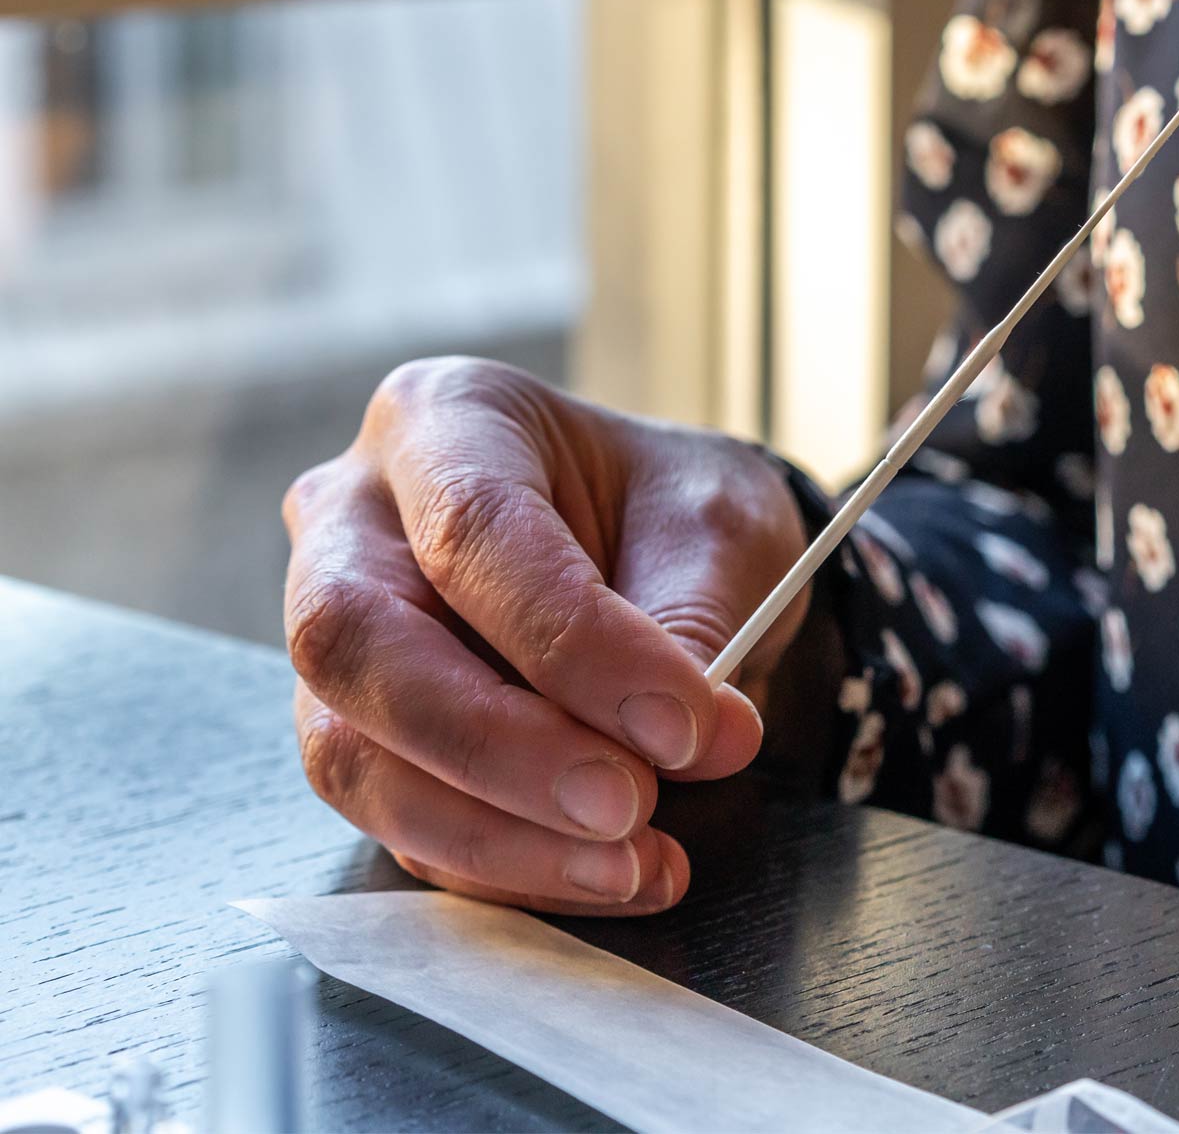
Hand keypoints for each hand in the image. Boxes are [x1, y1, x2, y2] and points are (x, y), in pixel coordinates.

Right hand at [283, 357, 811, 913]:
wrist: (673, 559)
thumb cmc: (679, 513)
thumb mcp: (719, 530)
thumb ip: (695, 627)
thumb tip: (687, 745)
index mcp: (446, 419)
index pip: (475, 530)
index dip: (574, 642)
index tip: (686, 724)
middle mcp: (354, 519)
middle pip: (357, 643)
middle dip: (496, 747)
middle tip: (629, 807)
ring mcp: (342, 638)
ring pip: (352, 754)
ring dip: (497, 835)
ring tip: (635, 864)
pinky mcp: (364, 740)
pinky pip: (399, 823)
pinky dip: (509, 868)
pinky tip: (616, 876)